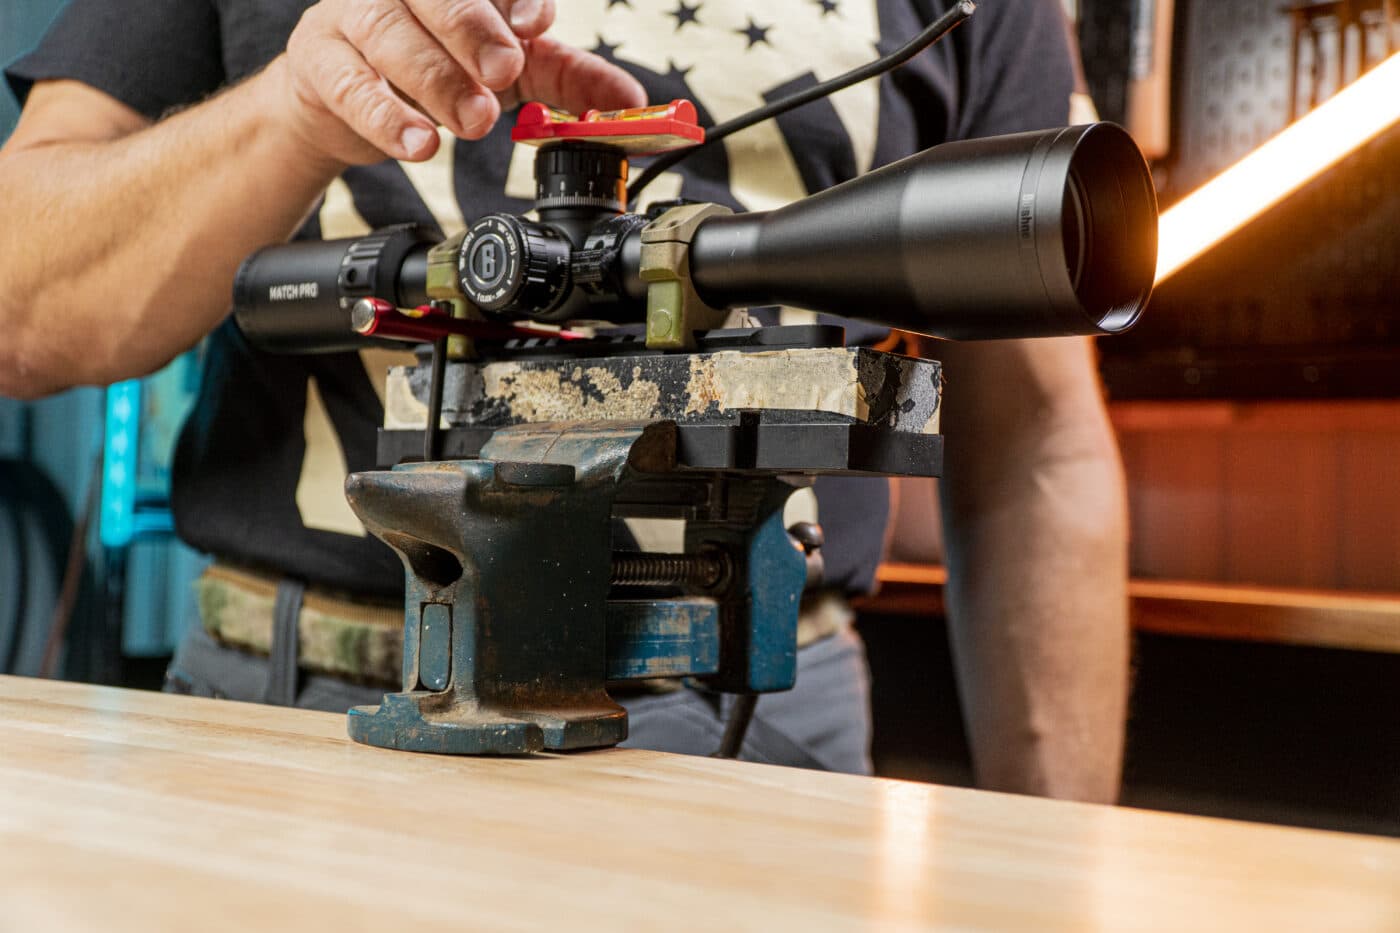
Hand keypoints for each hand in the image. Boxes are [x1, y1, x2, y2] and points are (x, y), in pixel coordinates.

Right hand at [272, 0, 646, 164]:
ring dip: (435, 79)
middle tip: (502, 73)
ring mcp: (354, 16)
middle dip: (473, 30)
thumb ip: (569, 80)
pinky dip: (386, 116)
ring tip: (471, 121)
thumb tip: (629, 100)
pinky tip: (418, 144)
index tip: (535, 26)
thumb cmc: (434, 67)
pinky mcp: (320, 61)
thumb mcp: (513, 72)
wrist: (347, 103)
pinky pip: (348, 83)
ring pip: (389, 32)